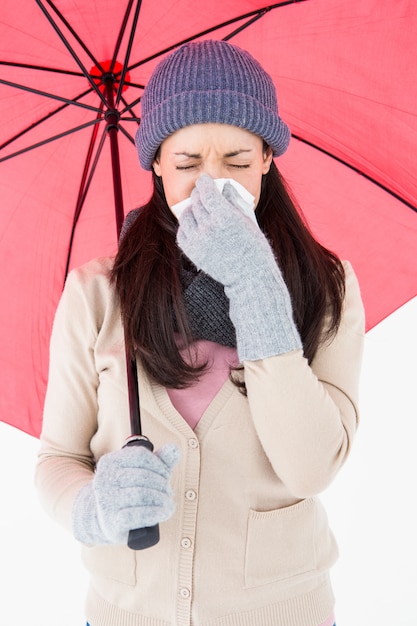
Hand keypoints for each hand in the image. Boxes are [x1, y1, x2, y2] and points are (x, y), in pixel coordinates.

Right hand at [72, 443, 178, 544]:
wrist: (103, 520)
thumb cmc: (126, 492)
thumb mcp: (141, 472)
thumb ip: (160, 460)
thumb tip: (174, 449)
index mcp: (109, 462)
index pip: (140, 456)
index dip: (159, 464)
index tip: (165, 474)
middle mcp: (103, 479)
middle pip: (143, 476)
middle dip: (162, 484)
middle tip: (169, 492)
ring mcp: (106, 502)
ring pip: (141, 494)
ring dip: (162, 498)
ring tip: (168, 502)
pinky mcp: (111, 522)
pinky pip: (138, 515)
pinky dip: (155, 512)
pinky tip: (164, 512)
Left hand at [176, 174, 301, 361]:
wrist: (250, 276)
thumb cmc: (254, 246)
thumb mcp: (248, 219)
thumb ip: (234, 201)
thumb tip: (223, 186)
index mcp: (225, 216)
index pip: (206, 191)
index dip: (204, 182)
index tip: (205, 180)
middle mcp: (209, 227)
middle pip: (196, 202)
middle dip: (199, 194)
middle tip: (202, 192)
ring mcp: (199, 241)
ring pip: (186, 216)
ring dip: (192, 209)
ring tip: (198, 209)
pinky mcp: (193, 253)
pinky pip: (183, 233)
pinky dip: (186, 226)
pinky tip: (194, 224)